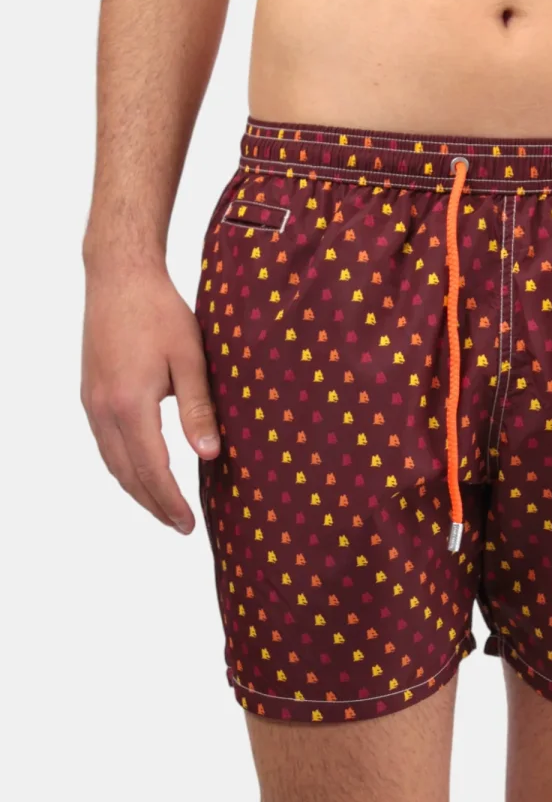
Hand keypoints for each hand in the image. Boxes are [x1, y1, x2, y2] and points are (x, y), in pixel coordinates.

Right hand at [81, 261, 219, 531]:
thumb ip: (198, 409)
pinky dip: (124, 466)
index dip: (169, 501)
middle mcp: (104, 408)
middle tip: (179, 525)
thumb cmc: (160, 312)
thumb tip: (210, 454)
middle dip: (153, 504)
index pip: (151, 468)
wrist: (118, 276)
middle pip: (127, 473)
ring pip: (112, 462)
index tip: (188, 524)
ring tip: (163, 507)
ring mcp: (92, 402)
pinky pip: (105, 443)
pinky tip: (142, 471)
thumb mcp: (191, 358)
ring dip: (137, 488)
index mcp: (130, 403)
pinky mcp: (90, 393)